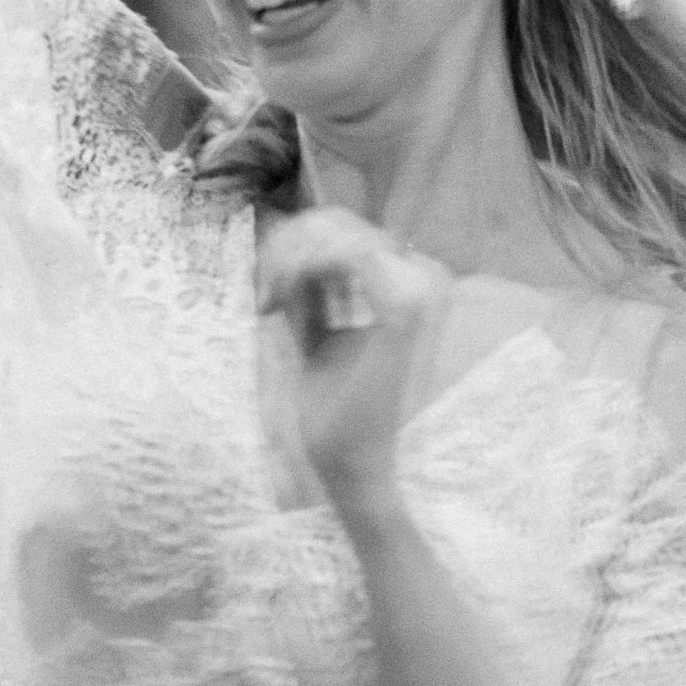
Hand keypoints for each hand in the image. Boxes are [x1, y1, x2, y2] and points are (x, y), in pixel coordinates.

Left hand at [256, 207, 452, 526]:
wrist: (354, 465)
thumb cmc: (337, 410)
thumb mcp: (316, 327)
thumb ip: (307, 283)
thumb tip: (281, 226)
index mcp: (408, 283)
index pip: (344, 228)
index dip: (293, 248)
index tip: (267, 296)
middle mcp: (423, 277)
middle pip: (336, 221)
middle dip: (284, 250)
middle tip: (263, 299)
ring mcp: (419, 287)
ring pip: (334, 231)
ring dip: (286, 262)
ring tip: (268, 305)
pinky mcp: (403, 306)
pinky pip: (341, 254)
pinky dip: (298, 272)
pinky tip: (279, 307)